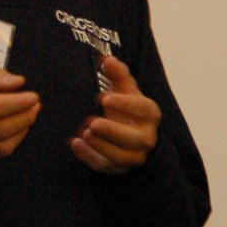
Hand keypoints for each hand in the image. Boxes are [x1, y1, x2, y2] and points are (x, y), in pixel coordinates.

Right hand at [0, 67, 40, 168]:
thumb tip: (19, 82)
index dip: (19, 103)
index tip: (33, 97)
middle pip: (2, 129)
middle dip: (25, 117)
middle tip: (35, 107)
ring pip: (2, 147)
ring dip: (22, 132)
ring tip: (28, 118)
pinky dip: (11, 144)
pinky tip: (15, 132)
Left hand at [70, 57, 159, 173]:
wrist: (134, 134)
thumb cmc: (128, 107)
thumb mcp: (125, 89)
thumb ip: (117, 74)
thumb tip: (107, 59)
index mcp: (150, 114)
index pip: (142, 110)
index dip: (125, 105)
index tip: (104, 98)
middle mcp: (146, 137)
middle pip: (134, 139)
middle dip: (113, 131)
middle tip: (93, 123)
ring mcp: (134, 155)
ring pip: (121, 156)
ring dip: (101, 146)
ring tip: (84, 133)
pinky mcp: (118, 168)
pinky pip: (105, 166)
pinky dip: (89, 157)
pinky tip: (75, 143)